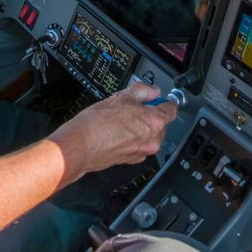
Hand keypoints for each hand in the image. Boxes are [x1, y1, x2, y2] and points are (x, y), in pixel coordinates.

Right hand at [49, 81, 174, 180]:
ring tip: (121, 120)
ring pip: (149, 135)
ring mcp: (143, 152)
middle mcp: (152, 139)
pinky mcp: (132, 160)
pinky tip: (117, 132)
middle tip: (133, 107)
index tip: (159, 99)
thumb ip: (142, 91)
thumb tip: (153, 91)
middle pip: (161, 124)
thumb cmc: (97, 123)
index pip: (171, 109)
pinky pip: (139, 146)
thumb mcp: (121, 96)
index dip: (164, 101)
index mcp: (154, 122)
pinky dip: (132, 139)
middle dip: (150, 115)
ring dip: (141, 128)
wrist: (81, 146)